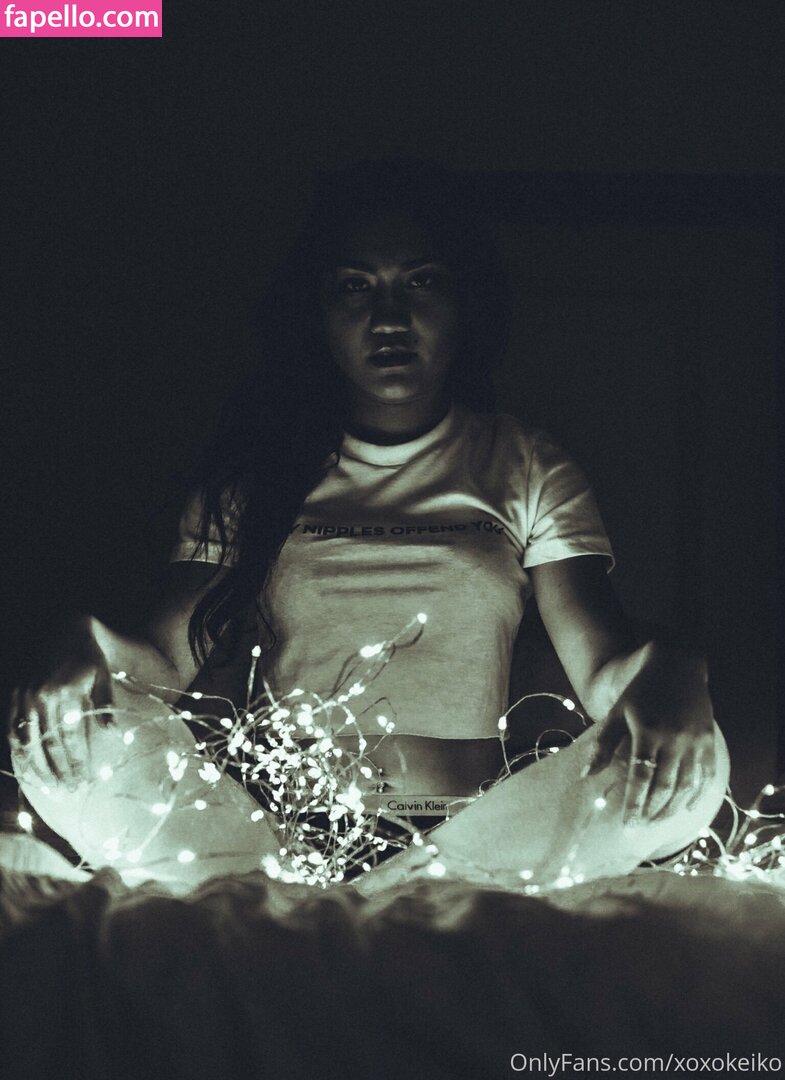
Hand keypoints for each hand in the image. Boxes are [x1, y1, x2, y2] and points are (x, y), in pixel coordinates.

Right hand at [8, 616, 113, 787]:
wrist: (61, 629)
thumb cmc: (88, 655)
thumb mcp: (102, 676)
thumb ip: (105, 705)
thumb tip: (111, 734)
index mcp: (66, 693)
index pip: (71, 738)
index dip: (77, 762)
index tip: (85, 781)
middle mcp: (42, 697)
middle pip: (49, 744)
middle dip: (59, 771)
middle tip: (69, 792)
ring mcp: (24, 696)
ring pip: (28, 741)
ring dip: (38, 767)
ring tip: (48, 787)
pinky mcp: (15, 694)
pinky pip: (11, 728)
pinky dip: (18, 750)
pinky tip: (25, 766)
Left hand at [586, 644, 717, 825]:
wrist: (677, 666)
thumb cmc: (640, 692)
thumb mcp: (616, 713)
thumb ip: (602, 745)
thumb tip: (585, 777)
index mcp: (647, 732)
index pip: (640, 778)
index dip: (633, 804)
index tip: (626, 825)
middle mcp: (673, 740)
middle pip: (664, 787)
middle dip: (651, 811)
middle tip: (640, 828)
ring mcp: (694, 742)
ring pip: (686, 786)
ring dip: (672, 809)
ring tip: (657, 823)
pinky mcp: (708, 741)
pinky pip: (706, 776)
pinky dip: (696, 796)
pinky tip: (686, 809)